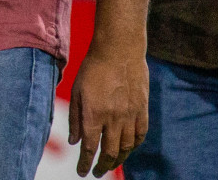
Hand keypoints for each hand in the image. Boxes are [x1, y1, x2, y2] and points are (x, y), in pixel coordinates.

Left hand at [69, 44, 149, 176]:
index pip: (89, 147)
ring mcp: (130, 115)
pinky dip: (134, 146)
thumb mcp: (77, 90)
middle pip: (110, 152)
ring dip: (118, 160)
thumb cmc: (93, 68)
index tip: (81, 172)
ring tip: (110, 164)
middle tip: (96, 172)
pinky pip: (140, 135)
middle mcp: (113, 118)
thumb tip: (74, 142)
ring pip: (127, 147)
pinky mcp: (143, 110)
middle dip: (101, 166)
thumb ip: (75, 118)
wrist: (119, 50)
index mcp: (94, 113)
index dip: (85, 162)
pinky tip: (128, 148)